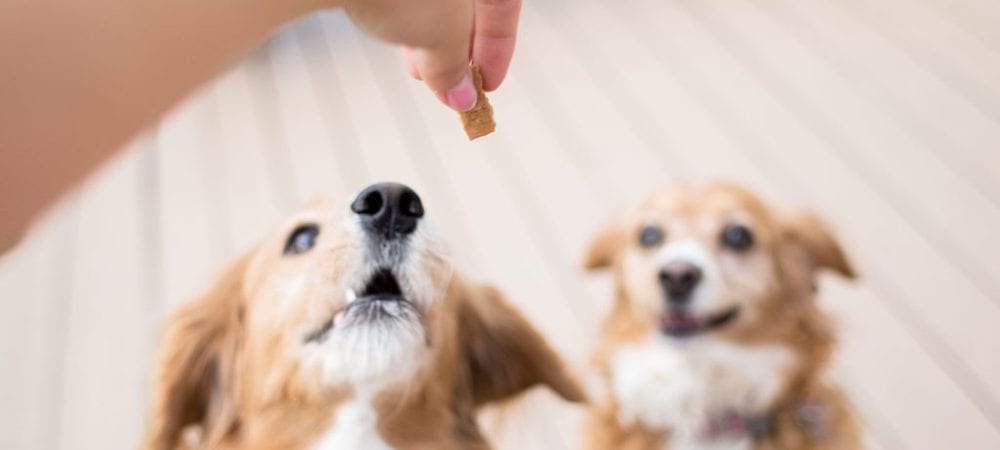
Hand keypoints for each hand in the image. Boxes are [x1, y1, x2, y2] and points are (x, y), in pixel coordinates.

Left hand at [343, 0, 521, 110]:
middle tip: (444, 79)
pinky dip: (399, 4)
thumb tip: (459, 93)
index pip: (503, 1)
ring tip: (413, 63)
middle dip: (456, 40)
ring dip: (425, 27)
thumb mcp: (440, 36)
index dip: (499, 46)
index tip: (486, 85)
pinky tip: (384, 26)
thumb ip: (454, 66)